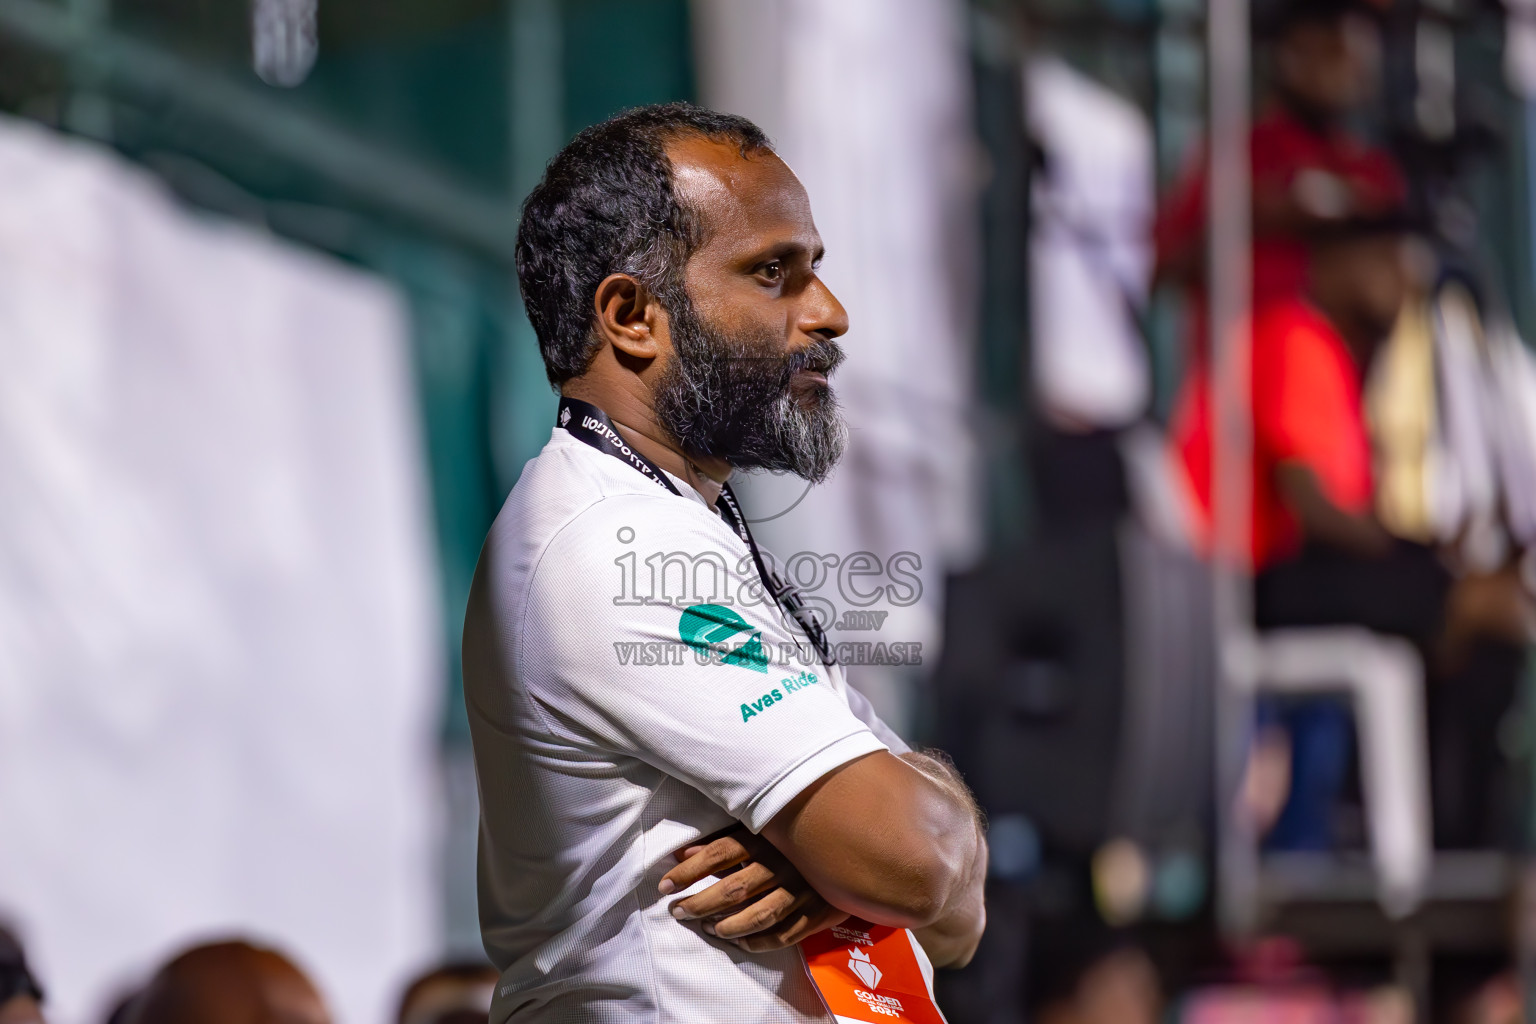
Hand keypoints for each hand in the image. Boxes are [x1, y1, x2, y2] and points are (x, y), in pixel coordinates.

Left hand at [659, 824, 846, 952]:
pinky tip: (740, 942)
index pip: (718, 854)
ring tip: (707, 928)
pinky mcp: (819, 910)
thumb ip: (723, 842)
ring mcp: (803, 888)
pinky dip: (760, 942)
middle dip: (700, 903)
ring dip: (728, 926)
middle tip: (678, 911)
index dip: (688, 872)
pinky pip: (786, 933)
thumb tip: (682, 854)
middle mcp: (783, 862)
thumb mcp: (761, 830)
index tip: (664, 885)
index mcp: (767, 837)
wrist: (855, 844)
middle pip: (733, 888)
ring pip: (759, 915)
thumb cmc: (796, 836)